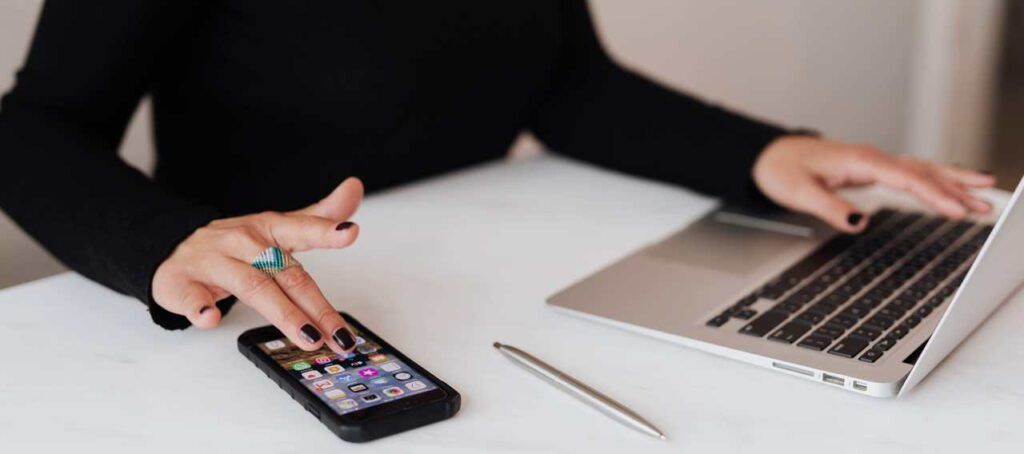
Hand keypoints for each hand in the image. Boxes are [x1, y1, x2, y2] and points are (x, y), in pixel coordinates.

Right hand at [152, 177, 363, 352]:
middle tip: (340, 335)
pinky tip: (210, 318)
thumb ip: (318, 216)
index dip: (326, 231)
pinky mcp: (182, 284)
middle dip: (316, 307)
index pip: (301, 229)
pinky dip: (200, 308)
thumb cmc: (234, 245)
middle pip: (285, 274)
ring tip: (308, 337)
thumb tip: (355, 188)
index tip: (349, 232)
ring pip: (252, 286)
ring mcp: (212, 262)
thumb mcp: (277, 227)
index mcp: (268, 229)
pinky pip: (191, 297)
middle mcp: (242, 243)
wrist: (172, 248)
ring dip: (282, 314)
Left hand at [753, 136, 995, 232]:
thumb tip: (859, 222)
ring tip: (985, 192)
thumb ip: (830, 207)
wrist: (770, 155)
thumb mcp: (799, 192)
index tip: (956, 210)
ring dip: (953, 182)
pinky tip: (954, 184)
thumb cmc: (782, 170)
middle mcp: (872, 159)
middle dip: (956, 189)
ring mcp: (874, 163)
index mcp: (859, 161)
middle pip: (922, 173)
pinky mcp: (872, 169)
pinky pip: (911, 173)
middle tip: (986, 204)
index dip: (933, 195)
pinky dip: (936, 178)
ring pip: (921, 170)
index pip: (905, 178)